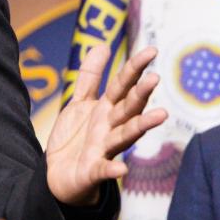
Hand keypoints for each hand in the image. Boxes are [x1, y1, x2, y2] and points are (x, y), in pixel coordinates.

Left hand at [46, 44, 167, 205]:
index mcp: (106, 110)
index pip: (123, 86)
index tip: (152, 50)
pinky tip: (121, 170)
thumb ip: (90, 77)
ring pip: (125, 136)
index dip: (134, 68)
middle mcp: (110, 128)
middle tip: (155, 78)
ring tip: (160, 115)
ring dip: (141, 126)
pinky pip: (103, 170)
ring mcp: (104, 150)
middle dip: (140, 94)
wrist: (58, 175)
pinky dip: (112, 171)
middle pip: (127, 108)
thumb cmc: (75, 138)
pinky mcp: (93, 171)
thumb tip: (102, 45)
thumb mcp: (79, 103)